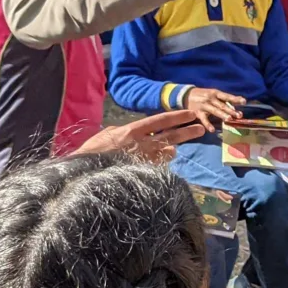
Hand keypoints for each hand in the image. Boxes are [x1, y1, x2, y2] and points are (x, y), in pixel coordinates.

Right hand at [77, 110, 209, 161]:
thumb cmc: (93, 152)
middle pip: (171, 136)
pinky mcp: (144, 173)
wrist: (86, 173)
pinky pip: (159, 167)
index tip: (191, 114)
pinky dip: (160, 164)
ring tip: (170, 151)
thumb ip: (121, 130)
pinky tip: (156, 164)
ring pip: (168, 153)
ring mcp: (143, 160)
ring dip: (170, 151)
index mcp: (132, 131)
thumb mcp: (107, 135)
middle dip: (187, 132)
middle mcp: (141, 144)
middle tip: (201, 129)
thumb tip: (128, 130)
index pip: (160, 121)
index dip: (177, 117)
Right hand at [183, 87, 244, 128]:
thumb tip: (237, 105)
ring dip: (222, 115)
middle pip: (222, 105)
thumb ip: (224, 100)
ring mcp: (204, 105)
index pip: (227, 96)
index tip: (244, 102)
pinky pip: (203, 119)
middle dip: (231, 110)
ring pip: (214, 111)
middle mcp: (210, 98)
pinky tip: (212, 130)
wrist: (186, 95)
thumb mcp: (213, 94)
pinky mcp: (198, 112)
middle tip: (239, 115)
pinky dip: (207, 124)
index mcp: (216, 93)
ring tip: (229, 120)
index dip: (235, 99)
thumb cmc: (204, 95)